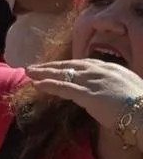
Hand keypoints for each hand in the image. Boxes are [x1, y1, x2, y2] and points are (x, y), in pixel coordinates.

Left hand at [24, 59, 142, 134]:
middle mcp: (102, 71)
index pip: (85, 63)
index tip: (56, 66)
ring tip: (29, 73)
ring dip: (44, 73)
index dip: (68, 65)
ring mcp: (94, 81)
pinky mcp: (88, 94)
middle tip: (35, 67)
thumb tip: (106, 93)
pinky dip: (49, 85)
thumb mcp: (130, 90)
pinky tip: (37, 84)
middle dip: (52, 66)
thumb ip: (115, 88)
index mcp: (113, 69)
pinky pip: (64, 88)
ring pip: (63, 74)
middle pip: (71, 66)